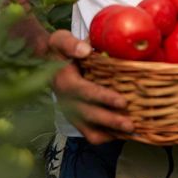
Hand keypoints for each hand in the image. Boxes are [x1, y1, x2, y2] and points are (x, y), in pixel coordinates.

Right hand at [48, 29, 134, 144]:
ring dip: (111, 133)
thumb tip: (86, 49)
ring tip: (131, 132)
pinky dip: (106, 137)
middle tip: (131, 125)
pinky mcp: (76, 120)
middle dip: (112, 121)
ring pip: (91, 130)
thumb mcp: (60, 40)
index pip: (86, 93)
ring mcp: (71, 113)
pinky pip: (90, 134)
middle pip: (91, 116)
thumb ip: (71, 44)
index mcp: (66, 83)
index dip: (104, 98)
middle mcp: (67, 102)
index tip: (122, 102)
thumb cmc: (58, 50)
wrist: (46, 63)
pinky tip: (122, 134)